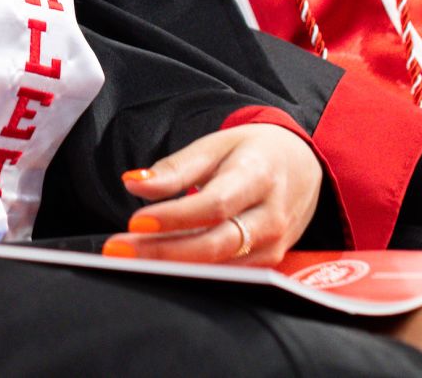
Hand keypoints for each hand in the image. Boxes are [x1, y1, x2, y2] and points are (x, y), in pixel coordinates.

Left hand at [105, 123, 322, 264]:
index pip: (215, 204)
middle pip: (216, 243)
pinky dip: (194, 273)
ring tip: (130, 260)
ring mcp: (274, 244)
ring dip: (173, 267)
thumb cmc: (251, 153)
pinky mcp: (270, 263)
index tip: (136, 221)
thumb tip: (133, 183)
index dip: (175, 216)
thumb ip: (175, 168)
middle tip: (119, 250)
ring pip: (221, 265)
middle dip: (164, 251)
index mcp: (258, 176)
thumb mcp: (215, 146)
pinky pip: (229, 275)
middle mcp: (271, 216)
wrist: (302, 166)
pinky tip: (161, 268)